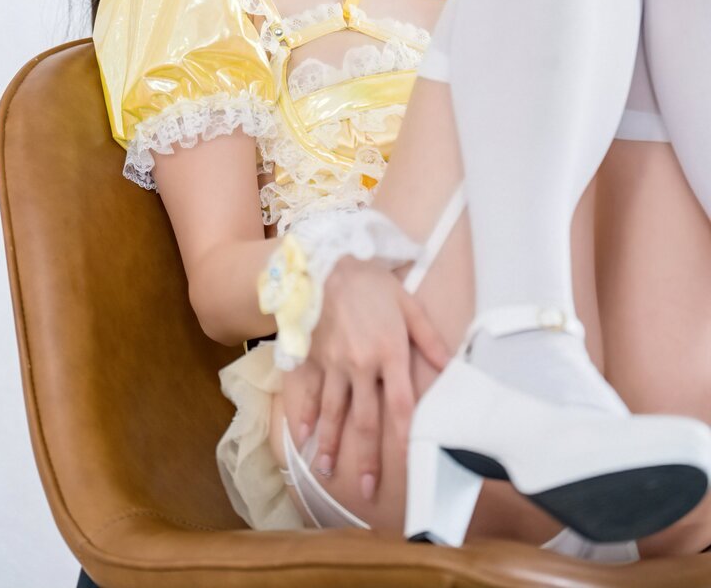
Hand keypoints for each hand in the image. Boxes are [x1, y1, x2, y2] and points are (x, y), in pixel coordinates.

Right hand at [297, 255, 450, 501]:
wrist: (324, 263)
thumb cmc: (370, 282)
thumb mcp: (407, 303)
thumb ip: (428, 337)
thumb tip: (449, 365)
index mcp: (389, 352)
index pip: (401, 403)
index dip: (405, 435)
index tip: (406, 461)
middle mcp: (360, 364)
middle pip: (365, 419)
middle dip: (366, 457)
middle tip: (366, 489)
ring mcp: (332, 363)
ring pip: (332, 412)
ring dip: (331, 444)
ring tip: (327, 471)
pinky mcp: (310, 357)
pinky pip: (306, 392)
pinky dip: (302, 416)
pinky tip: (302, 438)